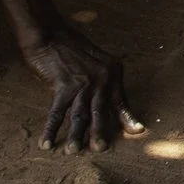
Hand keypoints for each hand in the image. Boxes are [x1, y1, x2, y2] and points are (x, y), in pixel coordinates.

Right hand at [21, 25, 140, 153]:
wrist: (49, 32)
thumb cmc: (69, 47)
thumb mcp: (94, 61)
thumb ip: (101, 80)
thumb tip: (102, 103)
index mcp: (112, 71)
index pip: (120, 99)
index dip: (127, 117)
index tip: (137, 131)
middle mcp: (102, 78)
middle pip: (102, 111)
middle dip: (101, 132)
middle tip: (100, 149)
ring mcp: (83, 83)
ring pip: (81, 116)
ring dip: (76, 136)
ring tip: (72, 151)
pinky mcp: (63, 86)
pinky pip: (57, 113)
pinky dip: (51, 129)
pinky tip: (47, 142)